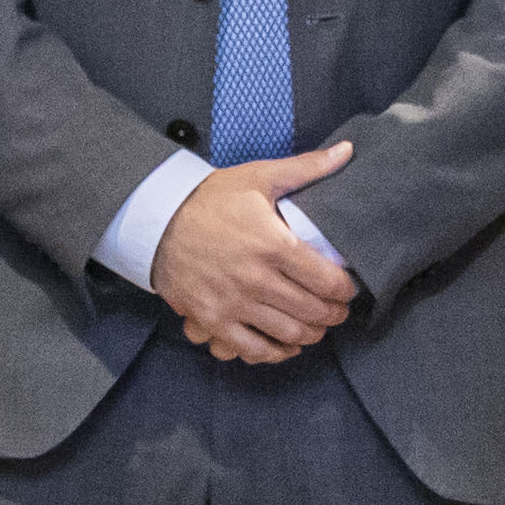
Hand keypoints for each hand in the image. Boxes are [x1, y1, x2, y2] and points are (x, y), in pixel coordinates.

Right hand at [152, 142, 361, 364]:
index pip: (327, 281)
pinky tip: (286, 346)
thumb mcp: (259, 177)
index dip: (345, 290)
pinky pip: (252, 349)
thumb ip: (307, 168)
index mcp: (273, 244)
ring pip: (288, 333)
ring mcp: (233, 302)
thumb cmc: (210, 198)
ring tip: (316, 326)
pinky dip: (276, 353)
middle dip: (333, 315)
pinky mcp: (212, 319)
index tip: (346, 289)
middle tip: (336, 310)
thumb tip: (347, 151)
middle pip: (313, 311)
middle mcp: (256, 278)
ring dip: (311, 335)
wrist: (157, 219)